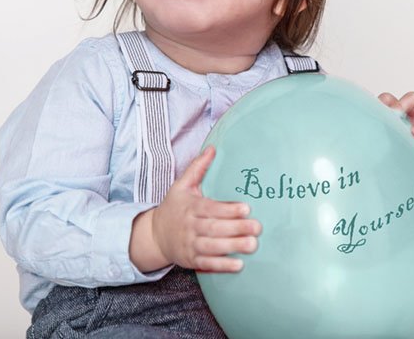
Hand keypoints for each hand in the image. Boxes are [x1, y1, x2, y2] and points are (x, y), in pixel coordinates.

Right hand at [152, 145, 261, 271]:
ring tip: (253, 245)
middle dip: (236, 228)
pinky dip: (222, 266)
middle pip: (214, 228)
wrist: (155, 235)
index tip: (247, 208)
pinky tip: (239, 265)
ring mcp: (190, 245)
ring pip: (212, 247)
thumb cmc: (174, 207)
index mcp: (190, 207)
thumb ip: (198, 167)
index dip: (228, 209)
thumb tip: (212, 148)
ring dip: (233, 247)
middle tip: (258, 227)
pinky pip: (207, 264)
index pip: (211, 208)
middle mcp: (190, 226)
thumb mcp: (181, 185)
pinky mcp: (191, 260)